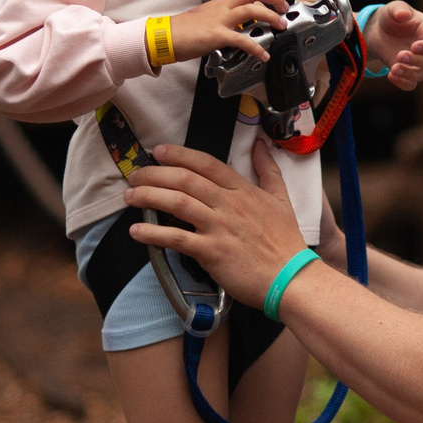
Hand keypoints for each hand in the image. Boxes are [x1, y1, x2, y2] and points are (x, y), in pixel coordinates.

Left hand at [125, 135, 308, 303]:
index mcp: (243, 190)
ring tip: (130, 196)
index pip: (206, 163)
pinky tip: (137, 231)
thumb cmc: (286, 242)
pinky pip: (177, 239)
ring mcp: (219, 228)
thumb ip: (268, 170)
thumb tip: (261, 145)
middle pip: (185, 179)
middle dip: (154, 174)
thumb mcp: (282, 199)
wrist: (292, 278)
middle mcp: (228, 204)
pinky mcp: (212, 253)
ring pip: (177, 202)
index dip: (179, 154)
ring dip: (149, 197)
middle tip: (135, 176)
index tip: (158, 152)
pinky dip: (153, 234)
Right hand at [168, 0, 288, 64]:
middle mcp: (224, 7)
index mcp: (223, 3)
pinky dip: (255, 47)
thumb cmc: (185, 30)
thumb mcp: (208, 18)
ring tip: (281, 26)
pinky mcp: (217, 35)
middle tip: (284, 8)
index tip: (278, 3)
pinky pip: (241, 39)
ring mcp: (221, 20)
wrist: (166, 36)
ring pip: (252, 10)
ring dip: (270, 17)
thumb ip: (224, 19)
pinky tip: (263, 55)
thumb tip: (237, 26)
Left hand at [361, 0, 422, 89]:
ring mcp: (418, 62)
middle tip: (400, 55)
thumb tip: (405, 14)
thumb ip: (398, 9)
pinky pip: (411, 84)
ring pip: (422, 74)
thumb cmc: (390, 17)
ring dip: (409, 73)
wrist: (377, 32)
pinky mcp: (407, 72)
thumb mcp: (392, 9)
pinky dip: (403, 83)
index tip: (415, 46)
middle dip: (416, 60)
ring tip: (393, 68)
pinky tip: (391, 75)